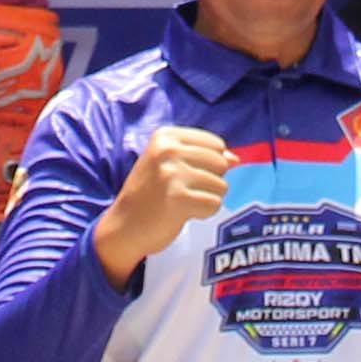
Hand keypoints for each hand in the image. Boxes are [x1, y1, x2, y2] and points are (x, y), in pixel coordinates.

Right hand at [92, 127, 233, 277]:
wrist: (123, 226)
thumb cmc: (150, 193)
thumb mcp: (169, 165)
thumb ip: (203, 156)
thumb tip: (236, 159)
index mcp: (165, 136)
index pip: (216, 144)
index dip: (210, 164)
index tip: (186, 175)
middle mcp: (168, 150)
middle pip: (221, 163)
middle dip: (211, 182)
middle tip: (185, 192)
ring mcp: (173, 174)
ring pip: (221, 185)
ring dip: (207, 198)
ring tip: (183, 202)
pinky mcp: (179, 199)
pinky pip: (214, 204)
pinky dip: (204, 213)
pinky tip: (184, 214)